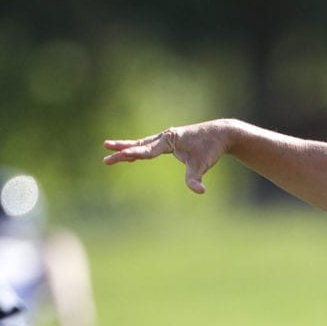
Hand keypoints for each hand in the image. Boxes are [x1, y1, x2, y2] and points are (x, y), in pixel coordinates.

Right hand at [103, 121, 230, 193]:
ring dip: (126, 147)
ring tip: (109, 148)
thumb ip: (196, 179)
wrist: (220, 134)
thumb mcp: (203, 164)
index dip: (135, 153)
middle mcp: (165, 137)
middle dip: (123, 149)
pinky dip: (139, 149)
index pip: (148, 149)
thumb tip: (200, 191)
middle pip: (140, 144)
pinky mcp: (169, 142)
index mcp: (169, 139)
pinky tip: (130, 154)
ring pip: (142, 143)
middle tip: (106, 153)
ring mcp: (166, 139)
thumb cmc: (210, 148)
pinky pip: (149, 146)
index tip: (122, 154)